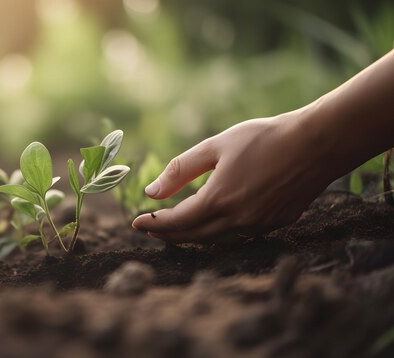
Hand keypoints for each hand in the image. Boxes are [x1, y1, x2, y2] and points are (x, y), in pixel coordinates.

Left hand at [132, 112, 335, 243]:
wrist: (317, 143)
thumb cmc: (264, 137)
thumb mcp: (216, 146)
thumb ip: (180, 170)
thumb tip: (151, 193)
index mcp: (219, 200)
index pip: (177, 222)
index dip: (153, 224)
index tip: (135, 223)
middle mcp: (238, 220)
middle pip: (193, 236)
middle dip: (167, 234)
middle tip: (150, 228)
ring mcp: (258, 226)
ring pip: (214, 239)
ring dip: (191, 236)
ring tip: (173, 228)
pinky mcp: (275, 225)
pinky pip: (237, 236)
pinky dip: (216, 233)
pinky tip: (209, 223)